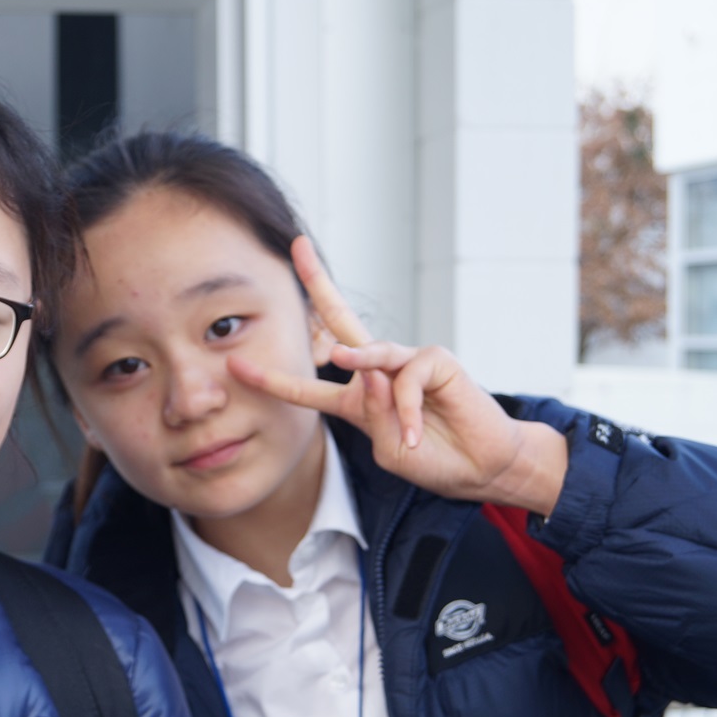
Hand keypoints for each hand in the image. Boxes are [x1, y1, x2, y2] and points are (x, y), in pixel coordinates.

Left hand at [228, 236, 567, 513]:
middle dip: (318, 283)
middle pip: (340, 320)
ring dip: (376, 389)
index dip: (273, 379)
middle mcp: (377, 370)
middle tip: (297, 248)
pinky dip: (409, 412)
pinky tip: (416, 435)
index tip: (237, 365)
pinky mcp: (435, 359)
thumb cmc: (433, 458)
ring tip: (391, 426)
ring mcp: (406, 360)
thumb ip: (372, 416)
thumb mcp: (387, 447)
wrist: (479, 468)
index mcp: (357, 397)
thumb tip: (372, 372)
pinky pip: (407, 379)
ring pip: (371, 355)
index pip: (308, 386)